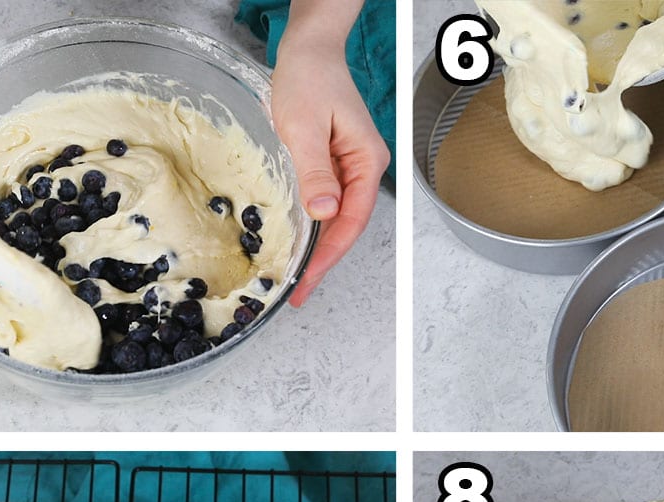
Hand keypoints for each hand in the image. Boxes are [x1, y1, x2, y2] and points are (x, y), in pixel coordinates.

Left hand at [271, 33, 388, 306]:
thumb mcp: (305, 127)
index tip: (308, 279)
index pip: (352, 221)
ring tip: (296, 276)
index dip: (330, 254)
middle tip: (298, 291)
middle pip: (346, 226)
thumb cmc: (309, 78)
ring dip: (317, 247)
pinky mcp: (333, 164)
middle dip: (323, 260)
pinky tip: (296, 241)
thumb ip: (316, 172)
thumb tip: (325, 213)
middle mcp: (363, 169)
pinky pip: (325, 202)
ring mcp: (349, 167)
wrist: (308, 48)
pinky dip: (311, 226)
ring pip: (336, 218)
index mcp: (366, 162)